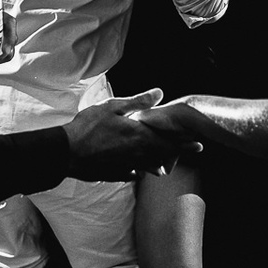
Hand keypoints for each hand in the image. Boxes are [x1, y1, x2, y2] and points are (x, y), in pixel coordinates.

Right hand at [62, 89, 202, 181]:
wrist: (67, 153)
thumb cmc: (89, 126)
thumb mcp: (113, 107)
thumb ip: (139, 102)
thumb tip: (160, 93)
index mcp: (140, 138)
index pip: (170, 142)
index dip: (186, 144)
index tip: (200, 145)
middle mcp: (138, 155)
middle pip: (164, 156)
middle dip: (178, 153)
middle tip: (192, 150)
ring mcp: (127, 167)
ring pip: (149, 167)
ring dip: (160, 163)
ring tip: (167, 163)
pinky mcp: (115, 174)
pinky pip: (132, 174)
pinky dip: (138, 171)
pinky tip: (137, 170)